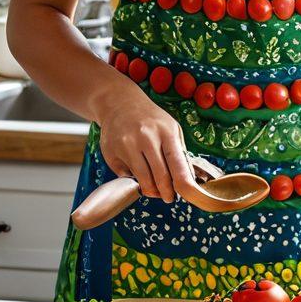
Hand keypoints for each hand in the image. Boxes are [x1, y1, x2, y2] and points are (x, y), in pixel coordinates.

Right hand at [94, 73, 193, 203]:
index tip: (184, 196)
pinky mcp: (111, 153)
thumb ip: (180, 153)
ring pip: (143, 180)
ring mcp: (127, 146)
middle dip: (166, 193)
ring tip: (155, 190)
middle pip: (160, 177)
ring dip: (151, 190)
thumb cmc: (150, 119)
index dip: (182, 185)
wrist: (119, 103)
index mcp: (165, 132)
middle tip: (168, 198)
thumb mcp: (171, 128)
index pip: (177, 164)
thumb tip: (188, 181)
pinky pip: (126, 176)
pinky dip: (133, 179)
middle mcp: (146, 138)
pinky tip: (136, 170)